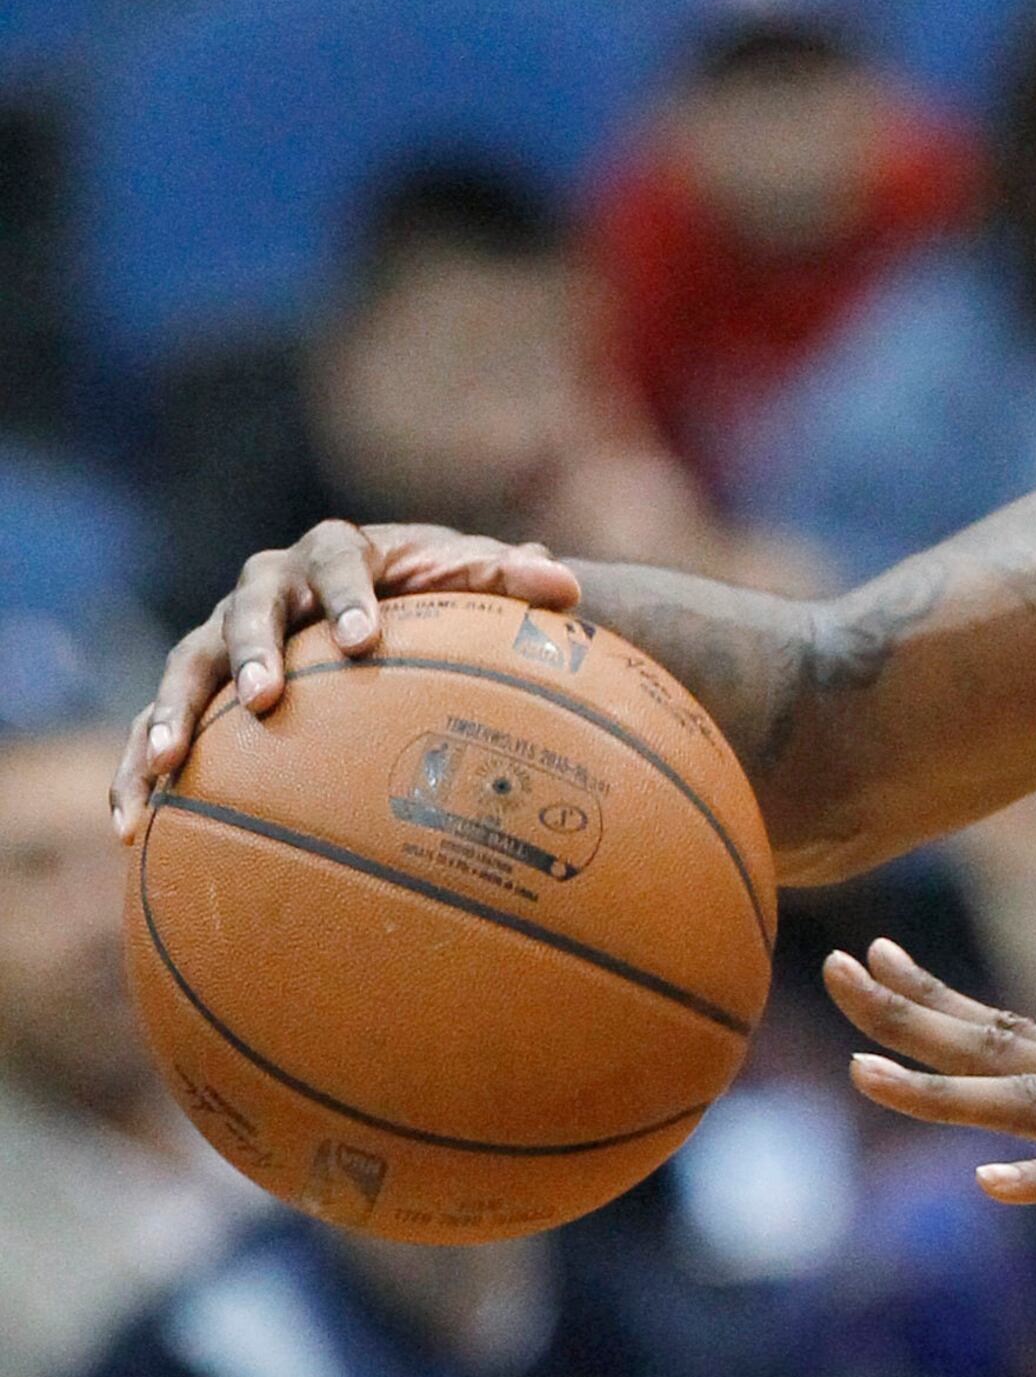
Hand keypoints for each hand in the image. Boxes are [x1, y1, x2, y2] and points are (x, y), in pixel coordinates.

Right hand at [115, 521, 582, 839]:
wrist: (380, 613)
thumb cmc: (431, 595)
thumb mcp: (472, 581)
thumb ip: (510, 582)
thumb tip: (564, 586)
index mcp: (334, 552)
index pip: (336, 561)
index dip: (346, 596)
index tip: (366, 639)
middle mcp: (266, 586)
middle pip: (246, 610)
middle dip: (252, 651)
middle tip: (264, 699)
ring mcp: (221, 636)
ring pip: (184, 667)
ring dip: (169, 713)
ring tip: (168, 764)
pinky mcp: (194, 689)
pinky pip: (150, 727)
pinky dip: (135, 770)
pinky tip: (131, 824)